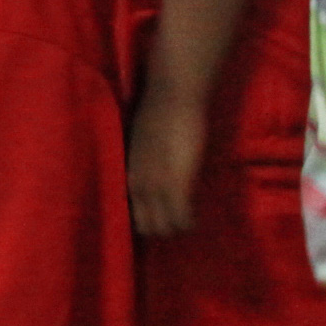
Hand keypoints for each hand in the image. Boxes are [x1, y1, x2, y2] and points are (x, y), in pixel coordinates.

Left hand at [125, 92, 204, 238]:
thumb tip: (152, 173)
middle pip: (146, 228)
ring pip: (165, 228)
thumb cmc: (159, 111)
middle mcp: (137, 186)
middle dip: (162, 229)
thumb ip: (144, 163)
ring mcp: (157, 188)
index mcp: (127, 174)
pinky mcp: (178, 186)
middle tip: (178, 222)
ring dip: (178, 228)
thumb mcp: (142, 143)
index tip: (160, 218)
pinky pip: (183, 219)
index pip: (130, 214)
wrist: (173, 96)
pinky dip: (190, 223)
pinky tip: (197, 218)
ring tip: (189, 221)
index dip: (146, 220)